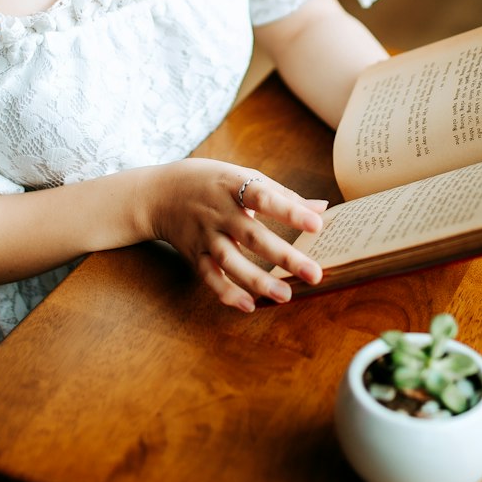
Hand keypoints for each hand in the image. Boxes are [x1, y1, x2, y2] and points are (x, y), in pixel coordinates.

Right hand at [146, 158, 325, 312]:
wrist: (159, 193)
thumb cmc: (212, 182)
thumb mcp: (242, 176)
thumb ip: (281, 194)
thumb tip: (322, 208)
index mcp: (234, 186)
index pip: (264, 197)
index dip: (290, 211)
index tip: (317, 224)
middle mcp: (219, 212)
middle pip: (252, 235)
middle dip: (284, 255)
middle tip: (315, 274)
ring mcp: (205, 235)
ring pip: (230, 260)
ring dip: (257, 280)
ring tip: (286, 295)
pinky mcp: (195, 255)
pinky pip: (210, 276)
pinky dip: (227, 292)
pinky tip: (250, 305)